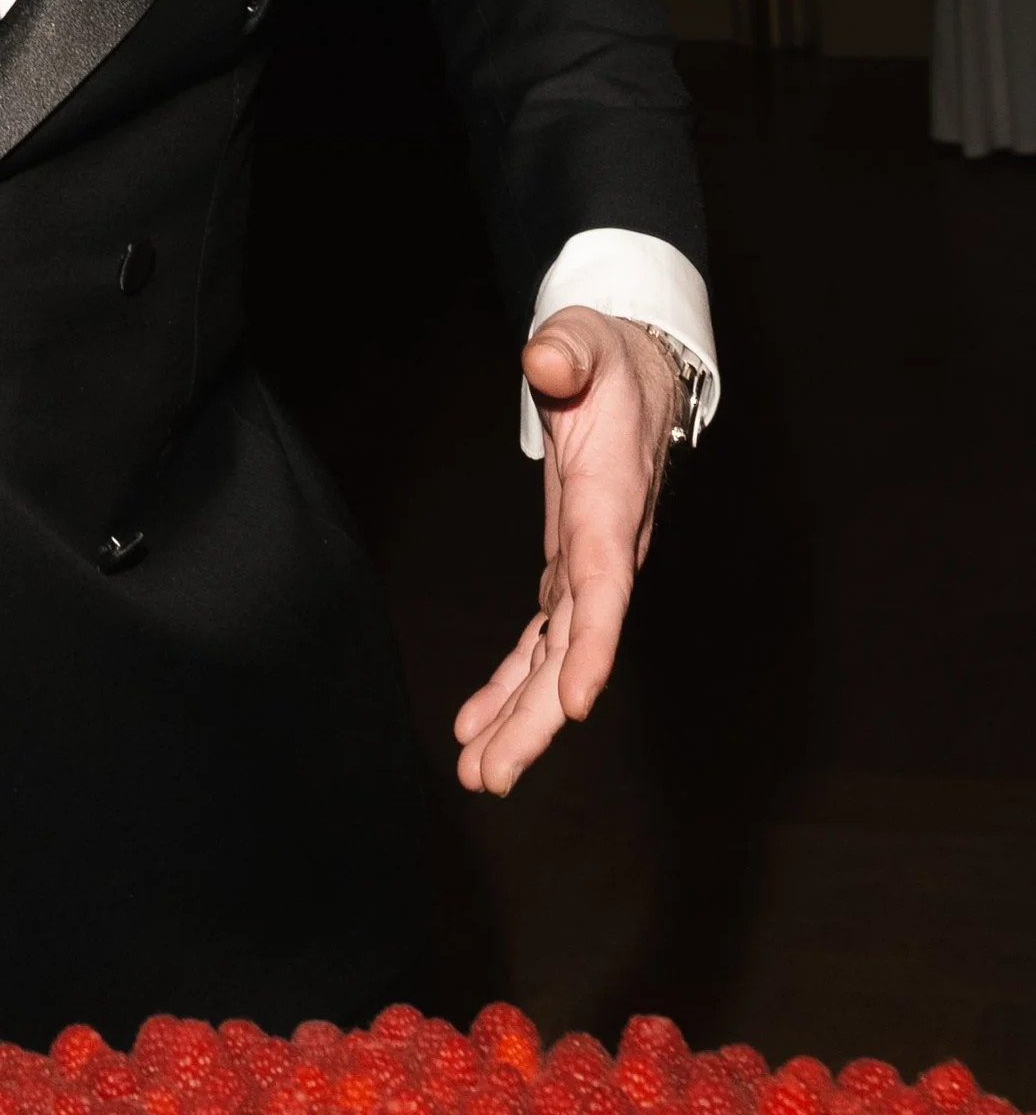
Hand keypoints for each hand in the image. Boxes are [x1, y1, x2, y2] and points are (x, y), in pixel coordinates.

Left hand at [453, 310, 679, 797]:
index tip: (575, 705)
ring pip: (557, 656)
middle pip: (576, 645)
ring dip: (519, 717)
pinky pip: (541, 638)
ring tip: (477, 775)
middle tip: (491, 777)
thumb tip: (547, 362)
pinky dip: (511, 682)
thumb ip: (568, 351)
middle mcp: (606, 547)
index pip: (605, 584)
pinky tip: (477, 727)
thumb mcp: (587, 337)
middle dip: (537, 716)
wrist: (637, 366)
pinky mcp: (569, 566)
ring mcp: (588, 564)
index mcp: (611, 502)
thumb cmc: (609, 353)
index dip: (592, 646)